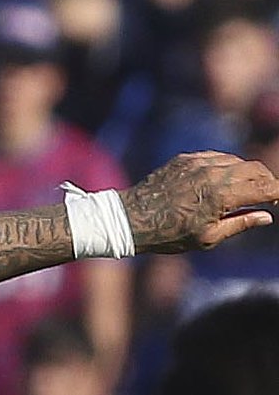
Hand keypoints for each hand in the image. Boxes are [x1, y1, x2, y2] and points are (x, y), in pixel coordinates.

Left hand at [123, 150, 278, 253]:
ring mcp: (198, 163)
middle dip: (267, 181)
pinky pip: (216, 157)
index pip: (266, 187)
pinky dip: (227, 167)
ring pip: (237, 161)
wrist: (131, 219)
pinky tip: (223, 181)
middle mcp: (213, 174)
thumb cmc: (169, 234)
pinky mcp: (186, 158)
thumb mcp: (208, 237)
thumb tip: (267, 217)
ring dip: (247, 173)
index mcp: (222, 195)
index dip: (278, 193)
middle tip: (267, 196)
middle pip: (256, 169)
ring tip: (244, 190)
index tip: (278, 201)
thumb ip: (241, 223)